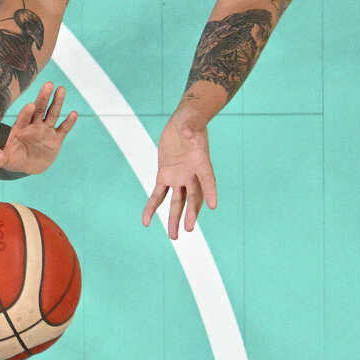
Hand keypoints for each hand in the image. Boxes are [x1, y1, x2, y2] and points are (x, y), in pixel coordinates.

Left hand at [0, 82, 77, 176]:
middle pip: (39, 109)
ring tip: (61, 90)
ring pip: (52, 114)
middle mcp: (33, 126)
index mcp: (20, 128)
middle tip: (48, 85)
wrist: (27, 165)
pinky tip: (74, 113)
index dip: (26, 112)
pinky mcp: (56, 138)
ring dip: (57, 102)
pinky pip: (63, 129)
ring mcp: (45, 130)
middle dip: (43, 97)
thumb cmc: (13, 158)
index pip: (23, 118)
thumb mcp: (4, 159)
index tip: (30, 105)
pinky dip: (69, 122)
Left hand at [142, 115, 216, 239]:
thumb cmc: (191, 123)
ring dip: (174, 218)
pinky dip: (152, 207)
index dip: (211, 191)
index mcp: (201, 162)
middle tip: (188, 229)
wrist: (183, 124)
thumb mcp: (191, 123)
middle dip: (190, 213)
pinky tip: (146, 221)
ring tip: (173, 237)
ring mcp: (178, 177)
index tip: (214, 206)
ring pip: (177, 202)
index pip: (207, 178)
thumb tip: (188, 130)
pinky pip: (158, 195)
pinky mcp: (164, 176)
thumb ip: (191, 128)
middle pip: (192, 197)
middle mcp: (191, 174)